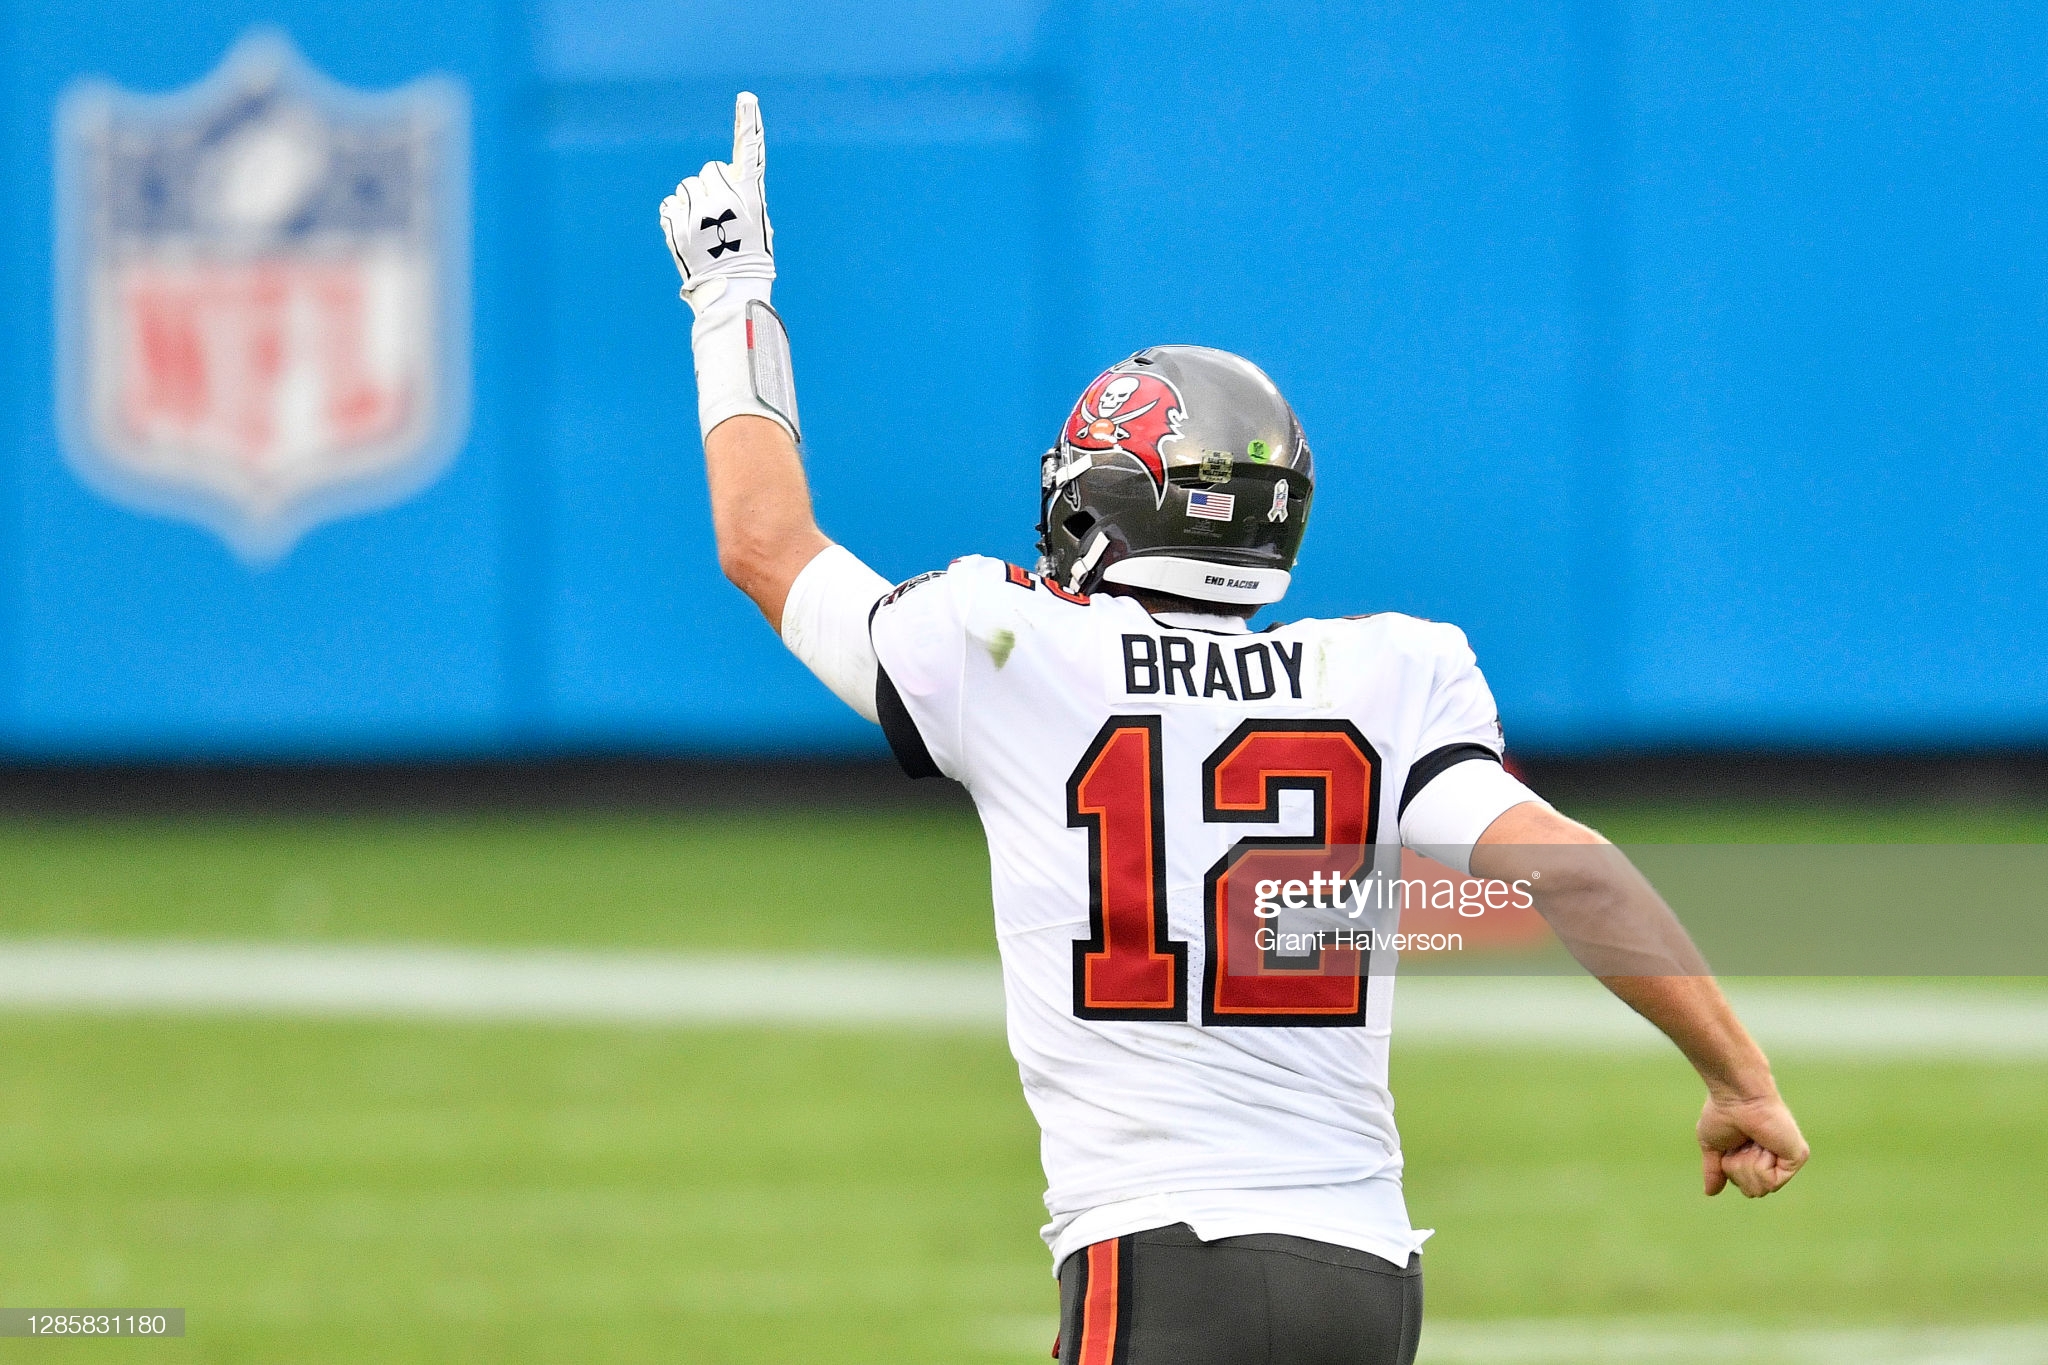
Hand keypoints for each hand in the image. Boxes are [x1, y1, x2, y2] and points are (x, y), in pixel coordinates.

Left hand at [660, 92, 775, 299]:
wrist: (732, 289)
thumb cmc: (750, 254)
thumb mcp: (757, 222)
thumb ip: (738, 195)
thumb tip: (714, 177)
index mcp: (748, 197)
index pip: (750, 152)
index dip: (748, 123)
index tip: (746, 98)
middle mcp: (724, 200)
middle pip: (708, 169)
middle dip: (710, 185)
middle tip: (719, 213)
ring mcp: (699, 213)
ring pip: (686, 186)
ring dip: (692, 200)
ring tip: (704, 226)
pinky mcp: (677, 227)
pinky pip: (670, 204)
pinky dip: (677, 215)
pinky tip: (690, 233)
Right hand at [1698, 1088, 1808, 1196]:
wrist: (1736, 1096)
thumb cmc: (1722, 1113)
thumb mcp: (1712, 1146)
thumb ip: (1714, 1170)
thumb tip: (1710, 1193)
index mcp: (1756, 1155)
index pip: (1744, 1185)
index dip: (1730, 1169)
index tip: (1732, 1143)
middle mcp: (1774, 1159)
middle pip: (1753, 1192)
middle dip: (1738, 1169)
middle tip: (1742, 1143)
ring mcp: (1786, 1159)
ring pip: (1761, 1189)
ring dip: (1747, 1165)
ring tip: (1752, 1142)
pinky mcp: (1796, 1157)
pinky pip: (1772, 1182)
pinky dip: (1759, 1165)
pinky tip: (1762, 1145)